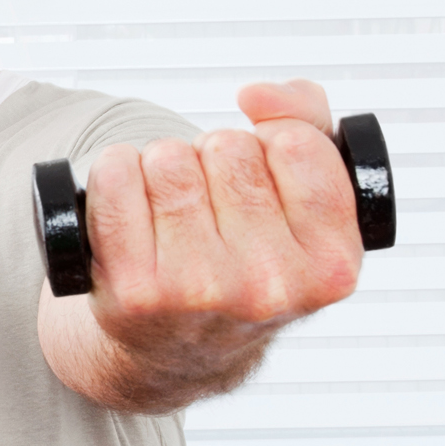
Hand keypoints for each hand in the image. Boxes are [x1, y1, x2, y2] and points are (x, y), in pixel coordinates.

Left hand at [78, 80, 362, 395]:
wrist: (175, 349)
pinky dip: (114, 177)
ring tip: (171, 214)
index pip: (297, 145)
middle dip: (213, 159)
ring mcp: (201, 291)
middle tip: (211, 207)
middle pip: (227, 148)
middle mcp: (270, 286)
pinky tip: (131, 213)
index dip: (270, 145)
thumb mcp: (304, 204)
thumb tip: (255, 96)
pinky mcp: (136, 290)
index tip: (261, 179)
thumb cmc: (242, 262)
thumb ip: (309, 122)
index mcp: (330, 265)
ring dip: (163, 169)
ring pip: (170, 158)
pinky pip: (117, 176)